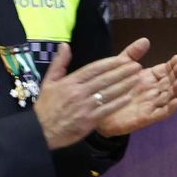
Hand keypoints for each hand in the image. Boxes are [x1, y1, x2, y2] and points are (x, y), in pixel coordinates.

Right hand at [31, 39, 151, 149]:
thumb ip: (59, 63)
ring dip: (124, 85)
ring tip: (136, 78)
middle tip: (136, 66)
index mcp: (70, 82)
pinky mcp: (88, 121)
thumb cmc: (46, 106)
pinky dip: (118, 103)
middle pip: (104, 79)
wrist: (40, 131)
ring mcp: (85, 107)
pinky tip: (129, 97)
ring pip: (108, 93)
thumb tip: (64, 45)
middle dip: (122, 72)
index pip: (94, 69)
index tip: (123, 59)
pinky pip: (107, 109)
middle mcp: (79, 92)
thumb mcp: (48, 81)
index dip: (110, 63)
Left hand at [97, 52, 176, 136]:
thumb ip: (132, 54)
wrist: (96, 108)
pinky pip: (161, 114)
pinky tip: (176, 101)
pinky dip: (170, 109)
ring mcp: (150, 105)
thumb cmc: (111, 87)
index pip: (166, 71)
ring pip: (169, 98)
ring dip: (176, 90)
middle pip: (170, 83)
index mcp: (149, 79)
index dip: (173, 65)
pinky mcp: (145, 117)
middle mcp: (153, 92)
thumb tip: (146, 40)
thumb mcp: (121, 66)